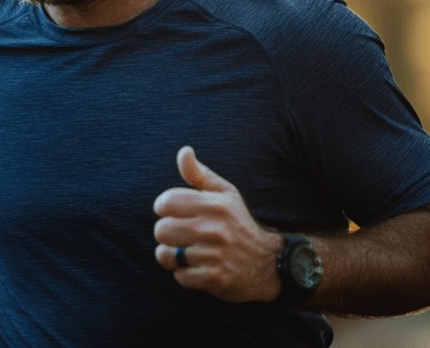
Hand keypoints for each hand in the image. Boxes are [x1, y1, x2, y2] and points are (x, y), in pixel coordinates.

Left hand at [153, 146, 283, 302]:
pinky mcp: (215, 278)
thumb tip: (184, 151)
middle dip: (166, 234)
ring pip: (166, 255)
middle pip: (161, 230)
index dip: (163, 208)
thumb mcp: (225, 194)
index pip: (166, 202)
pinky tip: (199, 268)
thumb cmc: (239, 224)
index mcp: (216, 204)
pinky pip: (180, 276)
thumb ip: (200, 174)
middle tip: (181, 236)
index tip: (173, 212)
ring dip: (173, 256)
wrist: (268, 263)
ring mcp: (215, 255)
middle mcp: (215, 228)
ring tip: (188, 252)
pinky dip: (185, 274)